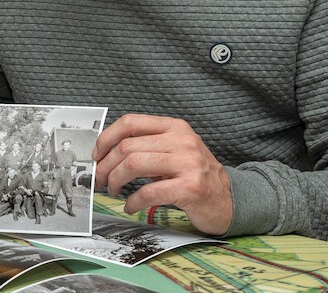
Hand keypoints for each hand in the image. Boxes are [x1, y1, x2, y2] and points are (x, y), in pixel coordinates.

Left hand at [93, 114, 233, 235]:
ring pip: (134, 164)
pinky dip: (132, 201)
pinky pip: (149, 192)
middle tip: (100, 180)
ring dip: (115, 181)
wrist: (230, 199)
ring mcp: (188, 163)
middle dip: (106, 166)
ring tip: (113, 191)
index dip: (106, 138)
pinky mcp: (190, 187)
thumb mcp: (175, 151)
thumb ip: (147, 146)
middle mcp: (182, 140)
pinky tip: (130, 206)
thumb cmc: (195, 175)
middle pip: (128, 146)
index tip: (97, 154)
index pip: (131, 122)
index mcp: (175, 127)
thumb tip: (106, 154)